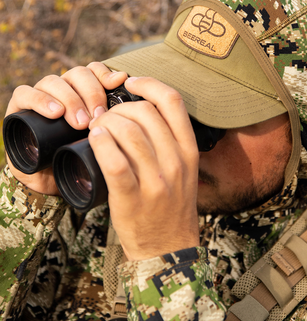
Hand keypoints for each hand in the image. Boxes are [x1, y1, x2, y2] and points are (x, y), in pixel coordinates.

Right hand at [5, 62, 126, 194]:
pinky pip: (26, 93)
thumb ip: (119, 126)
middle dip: (92, 92)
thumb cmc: (82, 158)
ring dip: (71, 99)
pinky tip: (55, 112)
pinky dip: (41, 100)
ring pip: (55, 81)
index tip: (119, 83)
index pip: (94, 70)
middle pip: (78, 73)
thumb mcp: (104, 141)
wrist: (50, 181)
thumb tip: (139, 111)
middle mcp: (63, 91)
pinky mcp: (20, 108)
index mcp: (83, 93)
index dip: (106, 74)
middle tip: (99, 117)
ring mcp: (41, 97)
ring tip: (80, 122)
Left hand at [88, 77, 199, 260]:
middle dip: (118, 107)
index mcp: (189, 149)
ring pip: (128, 132)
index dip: (149, 84)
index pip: (172, 101)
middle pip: (144, 112)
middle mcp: (176, 161)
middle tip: (106, 115)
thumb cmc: (171, 204)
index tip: (131, 82)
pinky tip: (95, 139)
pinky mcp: (133, 198)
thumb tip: (142, 109)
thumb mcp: (184, 169)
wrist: (169, 247)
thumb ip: (171, 140)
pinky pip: (115, 162)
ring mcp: (156, 180)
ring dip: (106, 123)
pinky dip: (101, 144)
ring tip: (97, 128)